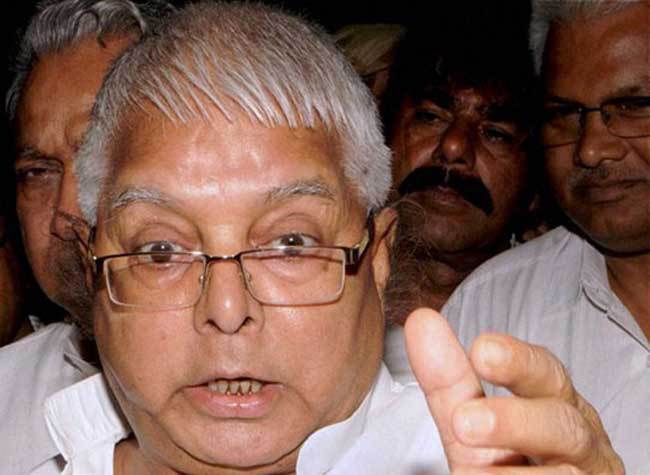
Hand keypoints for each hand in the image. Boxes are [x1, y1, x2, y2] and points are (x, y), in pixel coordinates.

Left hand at [404, 308, 624, 473]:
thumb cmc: (506, 460)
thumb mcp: (472, 418)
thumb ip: (449, 378)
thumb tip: (421, 320)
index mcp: (555, 403)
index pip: (544, 372)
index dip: (517, 360)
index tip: (481, 351)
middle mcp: (579, 439)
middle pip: (562, 422)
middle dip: (514, 421)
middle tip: (464, 423)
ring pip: (567, 474)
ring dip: (513, 474)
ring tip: (467, 473)